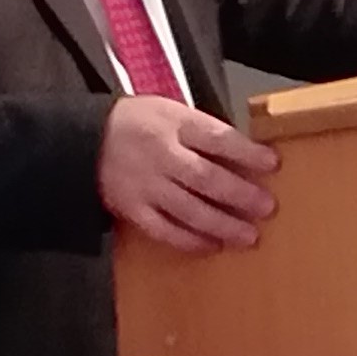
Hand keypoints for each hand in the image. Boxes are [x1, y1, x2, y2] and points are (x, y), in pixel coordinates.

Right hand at [99, 96, 280, 251]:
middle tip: (267, 207)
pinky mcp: (133, 209)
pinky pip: (164, 230)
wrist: (84, 139)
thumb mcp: (171, 110)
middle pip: (206, 177)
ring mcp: (146, 185)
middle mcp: (162, 155)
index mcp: (174, 124)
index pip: (217, 138)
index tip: (272, 164)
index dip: (247, 152)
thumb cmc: (137, 122)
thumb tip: (244, 153)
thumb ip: (203, 130)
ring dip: (221, 224)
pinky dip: (189, 240)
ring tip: (248, 235)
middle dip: (239, 194)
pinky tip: (212, 245)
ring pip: (188, 209)